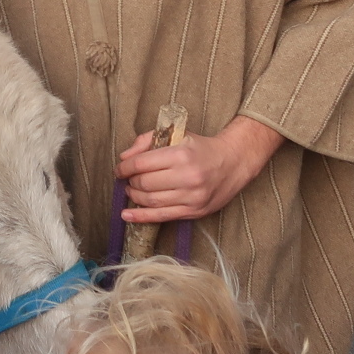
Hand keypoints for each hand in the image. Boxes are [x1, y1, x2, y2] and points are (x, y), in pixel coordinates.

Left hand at [116, 117, 284, 223]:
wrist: (233, 162)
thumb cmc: (201, 148)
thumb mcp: (176, 135)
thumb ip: (147, 140)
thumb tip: (124, 157)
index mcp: (181, 155)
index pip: (142, 163)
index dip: (125, 167)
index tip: (120, 169)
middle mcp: (187, 177)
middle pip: (145, 184)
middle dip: (131, 182)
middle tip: (128, 179)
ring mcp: (192, 197)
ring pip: (151, 201)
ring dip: (135, 198)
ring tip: (131, 191)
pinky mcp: (194, 212)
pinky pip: (163, 217)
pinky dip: (142, 218)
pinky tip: (128, 216)